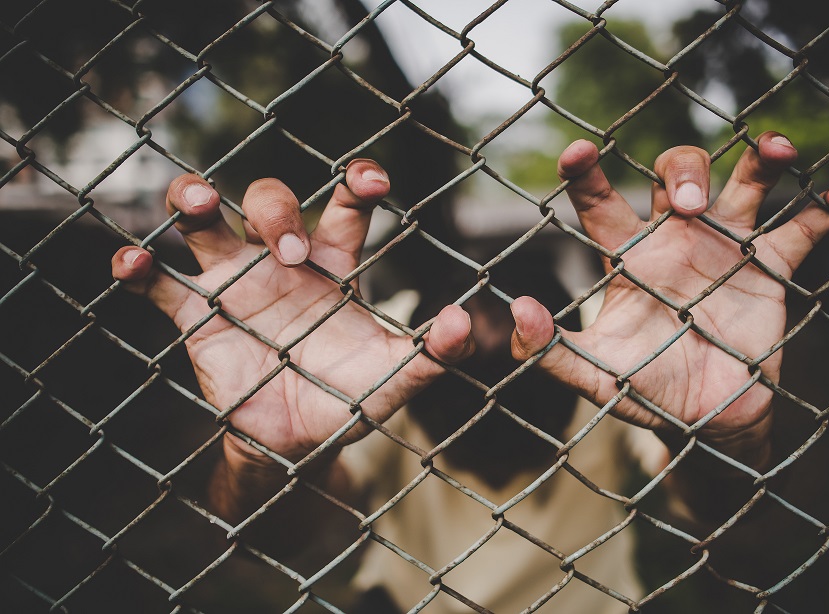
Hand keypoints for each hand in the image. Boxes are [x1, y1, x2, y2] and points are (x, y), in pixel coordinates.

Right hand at [112, 160, 472, 466]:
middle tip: (287, 253)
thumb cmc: (347, 398)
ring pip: (204, 223)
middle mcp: (280, 261)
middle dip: (275, 211)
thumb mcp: (391, 378)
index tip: (371, 179)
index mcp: (332, 265)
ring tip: (194, 202)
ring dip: (193, 201)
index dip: (357, 184)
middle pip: (268, 202)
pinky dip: (140, 269)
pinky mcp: (196, 316)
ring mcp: (234, 283)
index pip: (345, 209)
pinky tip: (129, 263)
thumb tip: (460, 323)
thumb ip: (429, 355)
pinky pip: (160, 285)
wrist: (296, 442)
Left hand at [510, 133, 828, 466]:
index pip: (601, 204)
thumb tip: (517, 313)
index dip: (588, 174)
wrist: (705, 418)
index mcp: (629, 256)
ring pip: (744, 183)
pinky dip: (824, 211)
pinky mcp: (770, 270)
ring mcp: (725, 249)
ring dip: (761, 162)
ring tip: (777, 150)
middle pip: (678, 172)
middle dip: (686, 171)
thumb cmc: (644, 389)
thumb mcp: (595, 373)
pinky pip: (801, 231)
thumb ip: (551, 350)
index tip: (576, 151)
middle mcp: (676, 239)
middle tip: (694, 208)